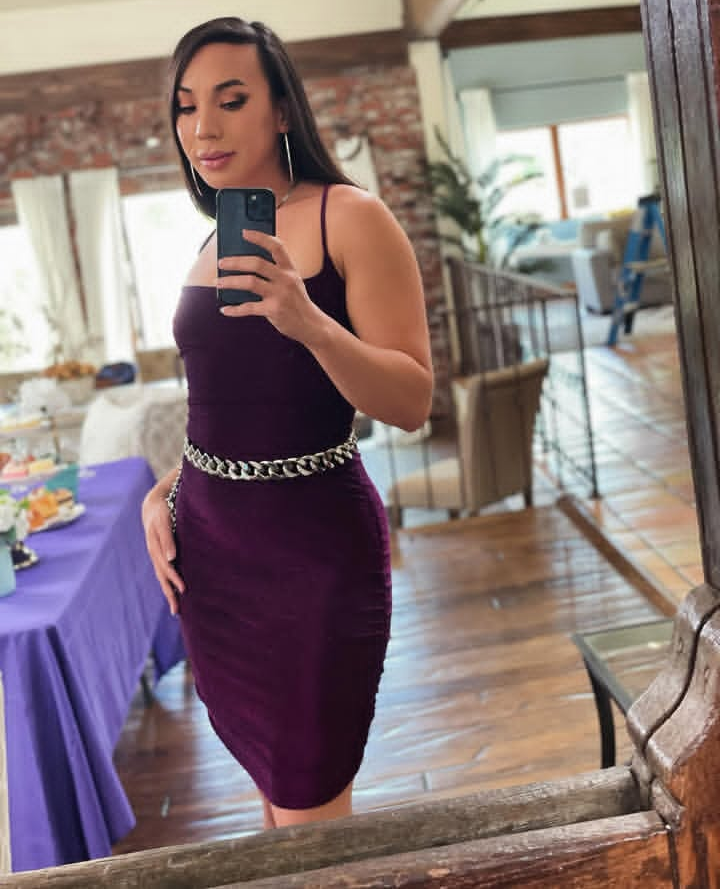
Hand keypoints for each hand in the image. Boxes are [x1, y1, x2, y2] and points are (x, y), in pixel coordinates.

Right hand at [142, 485, 184, 615]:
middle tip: (177, 610)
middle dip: (170, 594)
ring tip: (176, 608)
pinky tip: (174, 593)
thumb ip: (166, 538)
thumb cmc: (162, 511)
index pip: (166, 567)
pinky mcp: (160, 555)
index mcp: (156, 548)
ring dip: (168, 592)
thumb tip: (171, 558)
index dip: (175, 579)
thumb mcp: (164, 521)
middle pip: (163, 577)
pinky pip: (163, 573)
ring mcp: (156, 555)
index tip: (183, 590)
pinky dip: (168, 585)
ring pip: (162, 577)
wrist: (153, 505)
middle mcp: (155, 554)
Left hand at [216, 230, 329, 346]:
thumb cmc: (296, 302)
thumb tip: (244, 267)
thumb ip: (275, 273)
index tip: (244, 233)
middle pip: (257, 263)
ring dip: (230, 282)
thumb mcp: (292, 283)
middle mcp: (285, 279)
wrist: (311, 325)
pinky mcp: (274, 310)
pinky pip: (248, 308)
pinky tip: (225, 309)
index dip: (260, 237)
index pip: (276, 246)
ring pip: (250, 283)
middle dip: (235, 262)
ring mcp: (280, 295)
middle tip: (221, 263)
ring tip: (218, 283)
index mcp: (290, 269)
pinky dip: (234, 309)